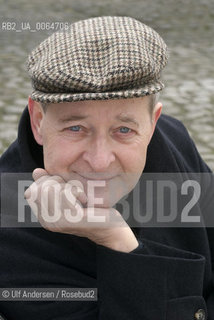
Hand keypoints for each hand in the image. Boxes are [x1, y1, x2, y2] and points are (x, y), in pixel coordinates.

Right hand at [24, 168, 138, 252]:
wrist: (111, 228)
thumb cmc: (91, 208)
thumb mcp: (68, 194)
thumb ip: (52, 184)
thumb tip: (36, 171)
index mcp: (44, 217)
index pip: (31, 192)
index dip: (46, 183)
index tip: (63, 187)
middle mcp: (47, 222)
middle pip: (40, 188)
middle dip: (57, 182)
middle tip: (73, 190)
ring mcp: (58, 222)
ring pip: (51, 188)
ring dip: (68, 186)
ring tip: (79, 196)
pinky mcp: (71, 219)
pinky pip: (66, 192)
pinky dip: (77, 190)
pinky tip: (85, 199)